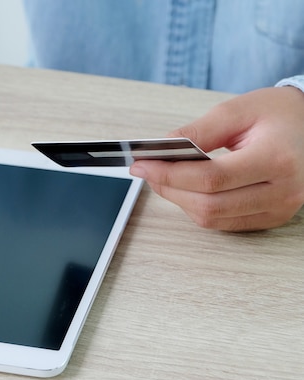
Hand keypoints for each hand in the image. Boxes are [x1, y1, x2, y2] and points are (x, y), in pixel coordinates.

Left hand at [130, 86, 303, 230]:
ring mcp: (279, 209)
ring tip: (164, 178)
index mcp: (276, 159)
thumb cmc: (277, 114)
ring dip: (181, 201)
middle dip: (170, 189)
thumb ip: (198, 132)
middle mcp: (283, 191)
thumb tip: (162, 149)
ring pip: (213, 218)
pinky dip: (198, 207)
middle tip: (147, 172)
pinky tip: (186, 189)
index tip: (143, 165)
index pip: (211, 178)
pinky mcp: (272, 217)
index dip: (170, 174)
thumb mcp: (236, 111)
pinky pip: (224, 222)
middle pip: (210, 204)